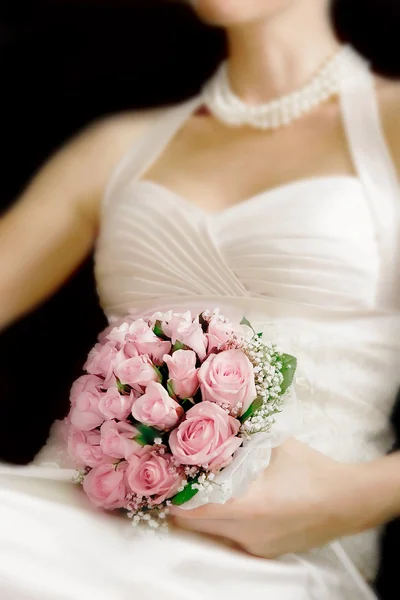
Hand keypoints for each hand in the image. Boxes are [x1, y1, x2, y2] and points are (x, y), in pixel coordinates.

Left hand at [171, 439, 380, 557]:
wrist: (348, 501)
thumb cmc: (311, 470)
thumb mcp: (274, 445)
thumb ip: (245, 435)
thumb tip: (218, 418)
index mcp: (248, 507)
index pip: (193, 510)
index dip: (174, 496)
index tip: (166, 480)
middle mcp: (247, 534)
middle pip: (197, 526)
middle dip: (184, 504)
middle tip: (181, 480)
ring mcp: (256, 546)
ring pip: (214, 533)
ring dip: (205, 513)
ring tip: (207, 486)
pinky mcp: (266, 551)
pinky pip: (234, 537)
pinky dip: (226, 521)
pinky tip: (237, 500)